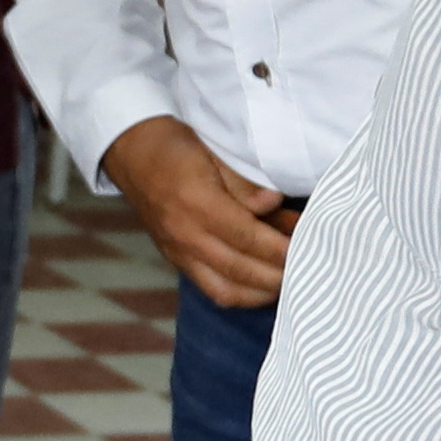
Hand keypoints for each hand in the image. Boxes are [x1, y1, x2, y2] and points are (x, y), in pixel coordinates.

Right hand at [104, 116, 288, 308]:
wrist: (131, 152)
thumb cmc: (174, 147)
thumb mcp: (213, 152)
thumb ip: (245, 184)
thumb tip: (273, 203)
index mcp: (197, 203)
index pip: (247, 237)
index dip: (280, 249)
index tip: (307, 250)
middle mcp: (185, 234)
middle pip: (240, 269)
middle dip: (278, 275)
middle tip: (309, 270)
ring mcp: (179, 251)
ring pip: (226, 290)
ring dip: (261, 291)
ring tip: (290, 281)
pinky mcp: (177, 259)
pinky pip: (211, 289)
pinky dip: (241, 293)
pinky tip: (263, 286)